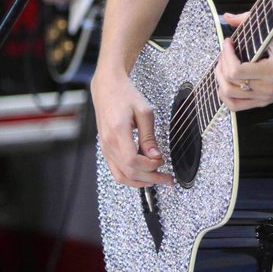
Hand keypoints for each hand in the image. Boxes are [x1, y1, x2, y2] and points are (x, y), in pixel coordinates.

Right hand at [91, 68, 172, 189]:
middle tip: (167, 178)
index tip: (162, 161)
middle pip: (129, 172)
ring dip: (140, 182)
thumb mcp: (144, 112)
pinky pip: (116, 171)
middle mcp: (108, 144)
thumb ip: (149, 136)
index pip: (132, 161)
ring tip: (157, 179)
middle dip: (150, 178)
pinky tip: (143, 175)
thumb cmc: (125, 96)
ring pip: (121, 176)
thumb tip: (156, 156)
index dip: (150, 166)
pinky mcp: (106, 150)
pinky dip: (130, 177)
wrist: (107, 89)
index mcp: (118, 132)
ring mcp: (105, 149)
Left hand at [214, 11, 272, 109]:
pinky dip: (226, 94)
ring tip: (225, 64)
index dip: (226, 55)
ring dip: (220, 79)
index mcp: (271, 72)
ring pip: (228, 96)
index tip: (229, 42)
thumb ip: (251, 22)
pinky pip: (236, 106)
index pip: (235, 71)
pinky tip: (227, 81)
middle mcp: (266, 89)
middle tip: (227, 50)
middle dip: (221, 64)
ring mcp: (264, 98)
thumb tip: (228, 16)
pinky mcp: (264, 102)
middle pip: (229, 83)